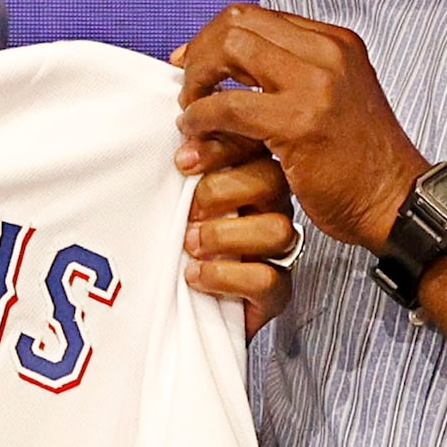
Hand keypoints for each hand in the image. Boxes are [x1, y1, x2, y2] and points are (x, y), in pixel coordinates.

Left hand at [172, 124, 296, 338]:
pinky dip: (225, 276)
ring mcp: (277, 251)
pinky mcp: (275, 292)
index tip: (182, 161)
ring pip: (278, 229)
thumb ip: (181, 172)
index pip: (251, 148)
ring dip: (225, 235)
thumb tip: (168, 136)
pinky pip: (268, 279)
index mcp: (249, 177)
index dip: (219, 149)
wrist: (177, 310)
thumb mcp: (172, 201)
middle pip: (272, 180)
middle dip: (222, 190)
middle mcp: (270, 209)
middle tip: (188, 211)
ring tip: (190, 245)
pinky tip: (195, 276)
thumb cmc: (174, 245)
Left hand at [173, 5, 431, 258]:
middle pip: (239, 22)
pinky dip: (202, 116)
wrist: (397, 201)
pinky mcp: (299, 122)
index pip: (258, 16)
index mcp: (336, 42)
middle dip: (201, 51)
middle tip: (188, 86)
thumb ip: (294, 75)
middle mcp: (328, 52)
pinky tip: (198, 132)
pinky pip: (229, 104)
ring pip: (230, 50)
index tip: (192, 61)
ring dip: (198, 78)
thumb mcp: (336, 98)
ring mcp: (315, 84)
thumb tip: (233, 65)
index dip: (214, 36)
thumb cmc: (361, 162)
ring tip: (192, 109)